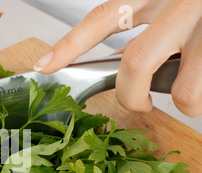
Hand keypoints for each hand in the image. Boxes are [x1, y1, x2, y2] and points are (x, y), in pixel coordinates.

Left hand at [33, 0, 201, 116]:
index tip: (45, 66)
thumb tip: (121, 61)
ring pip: (185, 92)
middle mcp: (182, 5)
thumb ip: (144, 22)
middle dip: (131, 97)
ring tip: (191, 88)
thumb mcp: (167, 1)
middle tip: (138, 104)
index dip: (70, 45)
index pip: (102, 18)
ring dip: (185, 103)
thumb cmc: (198, 0)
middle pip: (137, 64)